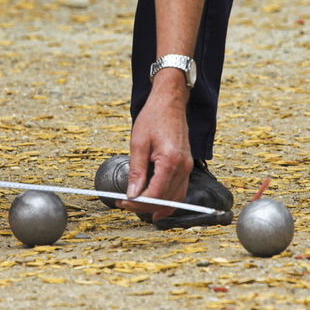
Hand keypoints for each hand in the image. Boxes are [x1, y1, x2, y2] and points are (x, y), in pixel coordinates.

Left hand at [117, 71, 192, 221]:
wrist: (170, 102)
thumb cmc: (154, 117)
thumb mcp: (138, 143)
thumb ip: (137, 171)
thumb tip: (132, 194)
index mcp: (170, 161)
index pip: (155, 194)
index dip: (138, 203)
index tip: (122, 202)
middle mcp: (183, 167)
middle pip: (165, 200)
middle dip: (145, 207)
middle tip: (125, 204)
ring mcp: (187, 167)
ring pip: (175, 199)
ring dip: (157, 206)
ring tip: (137, 206)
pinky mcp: (186, 165)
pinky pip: (179, 190)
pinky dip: (167, 199)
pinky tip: (154, 201)